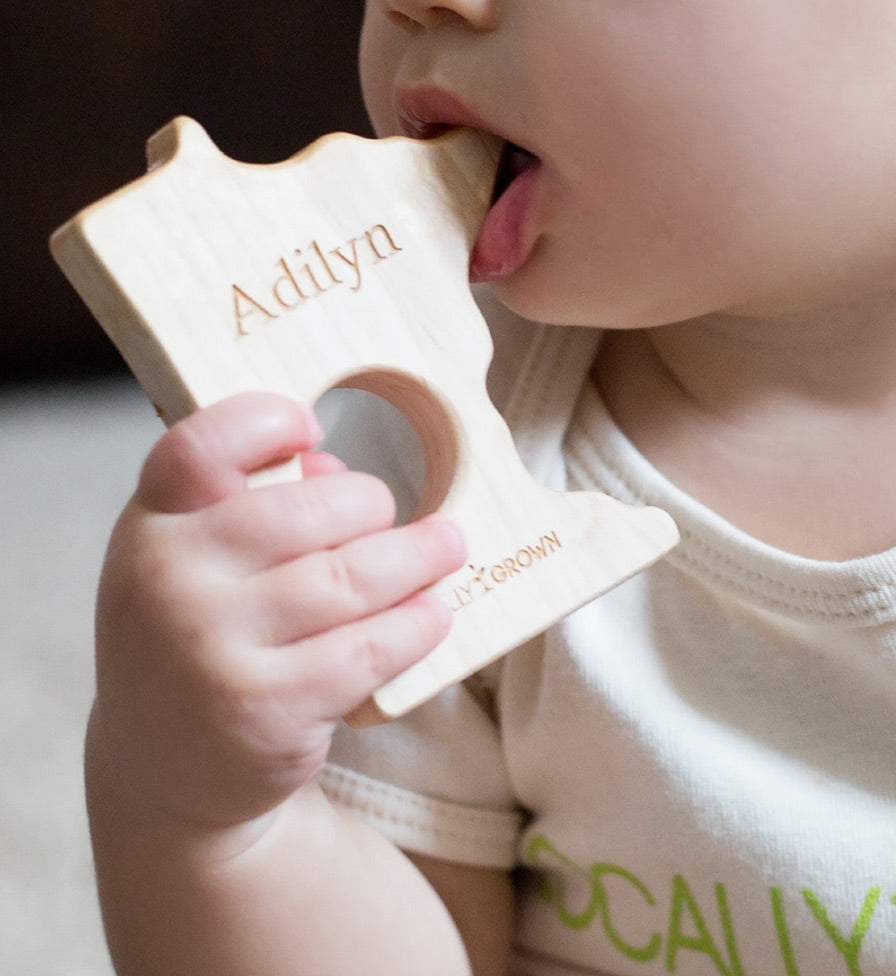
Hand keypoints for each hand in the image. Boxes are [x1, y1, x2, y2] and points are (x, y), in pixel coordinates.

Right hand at [88, 392, 465, 832]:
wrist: (164, 772)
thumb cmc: (198, 641)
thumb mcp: (197, 564)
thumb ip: (252, 506)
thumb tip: (333, 467)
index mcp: (150, 528)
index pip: (199, 448)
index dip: (263, 421)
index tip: (311, 426)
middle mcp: (168, 582)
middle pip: (308, 509)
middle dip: (370, 504)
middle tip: (392, 512)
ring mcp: (213, 649)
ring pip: (351, 577)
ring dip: (417, 558)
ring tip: (447, 548)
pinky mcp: (267, 709)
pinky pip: (370, 648)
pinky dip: (415, 625)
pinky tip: (434, 614)